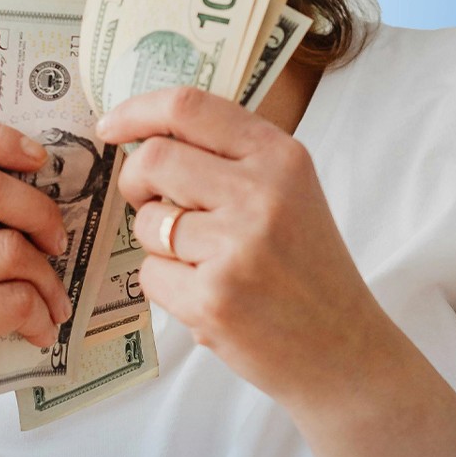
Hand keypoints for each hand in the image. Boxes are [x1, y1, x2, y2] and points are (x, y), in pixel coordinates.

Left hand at [98, 86, 387, 417]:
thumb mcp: (290, 192)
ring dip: (158, 243)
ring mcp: (237, 247)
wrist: (345, 349)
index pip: (188, 107)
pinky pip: (151, 274)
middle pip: (153, 159)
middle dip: (135, 181)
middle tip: (150, 202)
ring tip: (204, 263)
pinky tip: (209, 296)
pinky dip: (167, 286)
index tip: (110, 127)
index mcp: (280, 156)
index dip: (136, 111)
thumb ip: (231, 158)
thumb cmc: (307, 268)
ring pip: (147, 222)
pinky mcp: (214, 299)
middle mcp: (261, 193)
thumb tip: (144, 135)